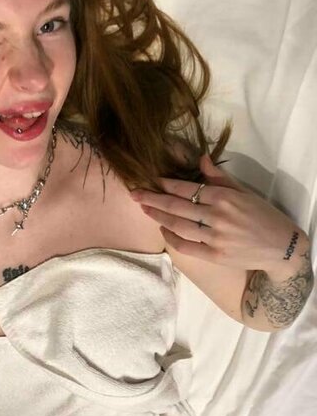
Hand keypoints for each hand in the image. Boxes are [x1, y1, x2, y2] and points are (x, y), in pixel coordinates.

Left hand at [129, 153, 302, 270]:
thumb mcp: (244, 192)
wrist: (280, 246)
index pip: (188, 189)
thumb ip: (219, 178)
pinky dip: (172, 238)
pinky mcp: (214, 256)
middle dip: (152, 200)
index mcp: (225, 198)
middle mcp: (218, 217)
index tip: (152, 181)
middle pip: (177, 207)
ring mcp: (215, 238)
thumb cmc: (262, 216)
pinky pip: (186, 246)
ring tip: (144, 210)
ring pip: (178, 226)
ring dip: (158, 217)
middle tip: (135, 194)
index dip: (167, 185)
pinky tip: (163, 229)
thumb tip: (201, 159)